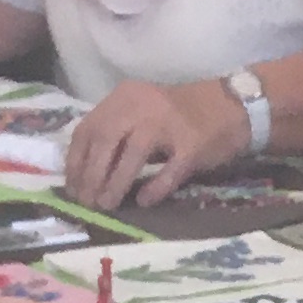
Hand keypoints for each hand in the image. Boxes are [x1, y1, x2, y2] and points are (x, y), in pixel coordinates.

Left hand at [64, 74, 250, 209]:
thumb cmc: (179, 114)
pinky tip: (143, 202)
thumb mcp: (140, 112)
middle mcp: (143, 105)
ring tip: (106, 206)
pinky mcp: (192, 145)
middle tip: (86, 202)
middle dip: (92, 174)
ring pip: (134, 154)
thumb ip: (116, 132)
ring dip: (116, 183)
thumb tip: (87, 173)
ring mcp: (169, 124)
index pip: (89, 127)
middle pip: (106, 139)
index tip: (72, 186)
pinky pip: (169, 171)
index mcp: (125, 97)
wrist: (230, 106)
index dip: (77, 160)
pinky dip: (154, 189)